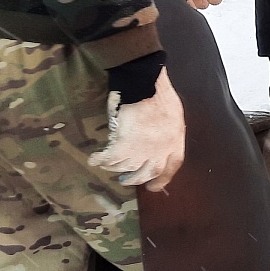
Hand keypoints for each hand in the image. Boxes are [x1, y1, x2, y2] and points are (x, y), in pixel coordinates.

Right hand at [90, 70, 185, 190]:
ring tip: (109, 165)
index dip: (162, 179)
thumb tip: (159, 141)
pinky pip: (110, 158)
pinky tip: (94, 160)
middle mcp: (161, 150)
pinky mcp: (125, 145)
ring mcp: (143, 150)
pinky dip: (101, 160)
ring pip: (127, 166)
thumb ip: (168, 131)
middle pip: (148, 172)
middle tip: (126, 180)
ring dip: (116, 167)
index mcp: (175, 141)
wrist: (145, 84)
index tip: (153, 186)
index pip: (171, 167)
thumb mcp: (173, 114)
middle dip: (136, 178)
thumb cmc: (160, 93)